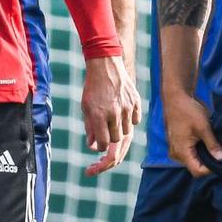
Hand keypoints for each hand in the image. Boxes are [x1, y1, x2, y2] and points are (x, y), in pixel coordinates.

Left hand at [81, 54, 139, 174]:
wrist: (105, 66)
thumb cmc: (92, 88)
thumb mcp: (86, 108)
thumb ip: (90, 128)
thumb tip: (93, 147)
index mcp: (99, 116)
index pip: (104, 145)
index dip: (100, 151)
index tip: (96, 152)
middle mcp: (114, 113)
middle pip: (117, 142)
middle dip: (110, 147)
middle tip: (104, 155)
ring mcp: (127, 108)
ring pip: (127, 133)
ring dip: (119, 135)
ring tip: (111, 129)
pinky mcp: (136, 103)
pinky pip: (135, 121)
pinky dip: (129, 123)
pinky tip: (122, 118)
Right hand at [163, 91, 221, 177]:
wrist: (177, 97)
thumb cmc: (188, 110)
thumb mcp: (204, 128)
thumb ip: (212, 145)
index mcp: (181, 152)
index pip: (198, 172)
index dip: (211, 169)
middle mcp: (176, 153)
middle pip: (195, 167)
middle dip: (208, 162)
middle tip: (220, 152)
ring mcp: (175, 148)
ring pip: (192, 160)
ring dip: (203, 155)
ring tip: (213, 145)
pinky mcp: (177, 143)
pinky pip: (189, 152)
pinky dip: (198, 150)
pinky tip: (206, 141)